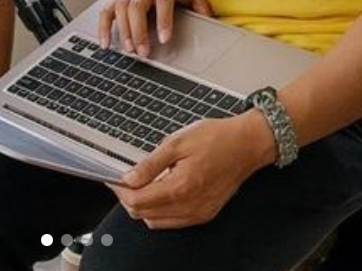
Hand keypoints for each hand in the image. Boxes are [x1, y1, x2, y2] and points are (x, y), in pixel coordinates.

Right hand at [99, 0, 213, 56]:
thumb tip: (212, 22)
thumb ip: (200, 4)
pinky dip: (103, 27)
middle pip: (137, 7)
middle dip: (139, 30)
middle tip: (142, 51)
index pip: (163, 1)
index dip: (164, 20)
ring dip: (123, 31)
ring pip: (121, 9)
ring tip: (129, 50)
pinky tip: (106, 43)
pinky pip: (106, 11)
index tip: (164, 39)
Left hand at [110, 112, 274, 229]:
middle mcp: (189, 205)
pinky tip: (161, 193)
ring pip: (157, 222)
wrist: (246, 145)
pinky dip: (160, 212)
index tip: (114, 179)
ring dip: (144, 207)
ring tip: (142, 185)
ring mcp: (198, 213)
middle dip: (129, 199)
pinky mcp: (205, 214)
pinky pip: (173, 222)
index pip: (138, 201)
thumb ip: (151, 163)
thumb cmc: (217, 139)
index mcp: (181, 187)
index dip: (121, 190)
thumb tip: (130, 177)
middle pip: (144, 215)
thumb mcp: (177, 142)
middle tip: (125, 181)